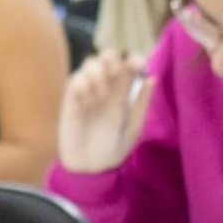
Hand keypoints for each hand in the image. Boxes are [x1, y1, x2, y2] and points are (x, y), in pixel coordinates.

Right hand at [57, 50, 152, 173]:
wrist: (89, 166)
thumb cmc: (113, 148)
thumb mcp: (133, 127)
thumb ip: (141, 103)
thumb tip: (152, 77)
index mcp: (124, 92)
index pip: (129, 65)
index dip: (134, 58)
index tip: (138, 64)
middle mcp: (106, 87)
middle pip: (107, 57)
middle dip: (111, 58)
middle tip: (114, 71)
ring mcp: (87, 92)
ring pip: (89, 64)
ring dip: (96, 72)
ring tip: (101, 93)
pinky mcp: (70, 99)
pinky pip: (74, 80)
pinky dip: (82, 84)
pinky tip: (87, 100)